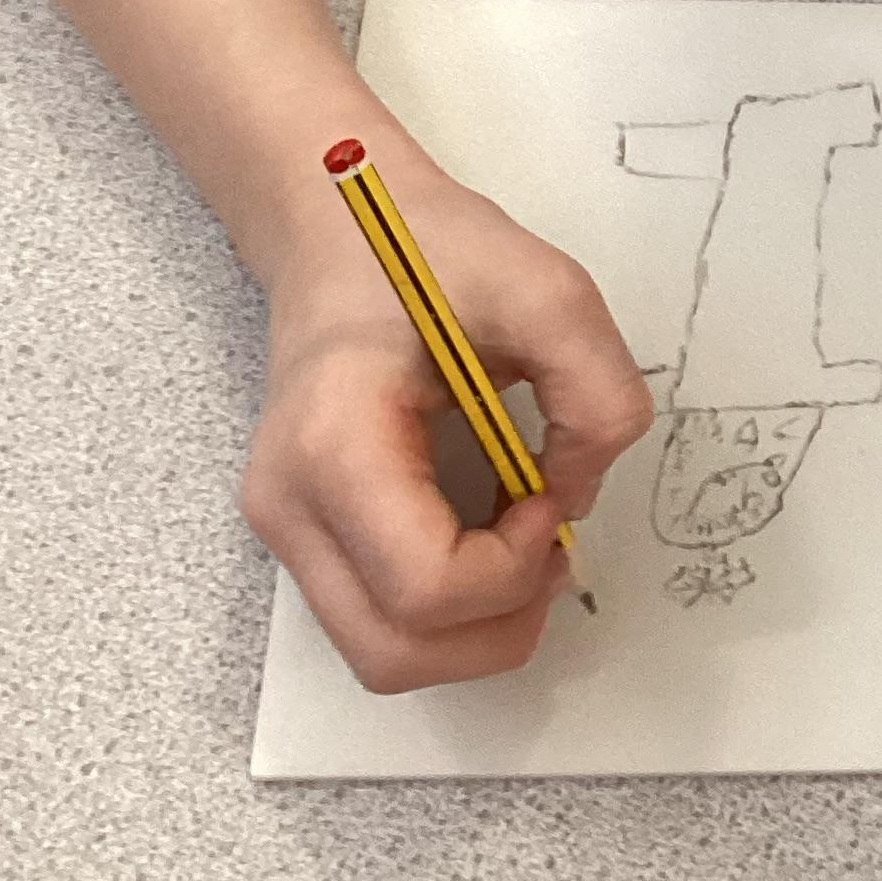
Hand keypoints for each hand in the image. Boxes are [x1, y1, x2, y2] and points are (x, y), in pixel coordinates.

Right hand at [245, 149, 653, 691]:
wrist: (336, 226)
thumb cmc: (426, 250)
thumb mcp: (547, 289)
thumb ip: (596, 393)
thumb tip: (579, 497)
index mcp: (333, 445)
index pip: (424, 587)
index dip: (512, 568)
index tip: (547, 495)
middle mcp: (289, 507)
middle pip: (393, 654)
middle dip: (498, 626)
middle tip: (550, 543)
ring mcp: (285, 530)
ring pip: (382, 654)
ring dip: (474, 628)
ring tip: (523, 540)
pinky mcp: (305, 534)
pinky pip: (377, 617)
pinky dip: (447, 607)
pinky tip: (485, 533)